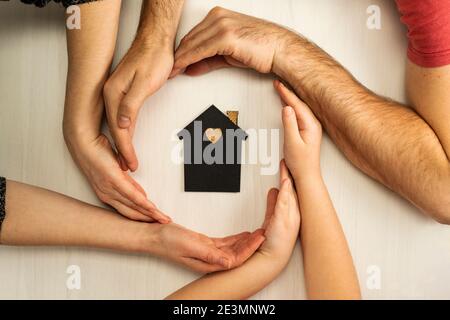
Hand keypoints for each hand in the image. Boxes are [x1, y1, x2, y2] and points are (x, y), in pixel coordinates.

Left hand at [66, 133, 170, 222]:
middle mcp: (107, 195)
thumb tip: (140, 191)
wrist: (84, 142)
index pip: (128, 210)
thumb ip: (128, 182)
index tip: (155, 220)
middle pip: (132, 213)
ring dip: (150, 214)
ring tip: (162, 219)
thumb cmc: (97, 154)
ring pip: (134, 206)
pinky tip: (151, 208)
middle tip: (163, 224)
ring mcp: (109, 189)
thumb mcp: (117, 171)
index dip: (142, 217)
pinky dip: (143, 203)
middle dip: (149, 220)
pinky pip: (131, 195)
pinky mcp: (113, 180)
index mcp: (107, 194)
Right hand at [103, 38, 173, 171]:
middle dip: (122, 152)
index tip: (131, 163)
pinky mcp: (124, 94)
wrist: (156, 41)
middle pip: (116, 130)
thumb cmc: (153, 59)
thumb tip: (122, 124)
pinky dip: (126, 133)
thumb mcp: (145, 82)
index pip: (119, 129)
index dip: (125, 148)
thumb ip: (132, 104)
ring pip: (118, 126)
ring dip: (123, 145)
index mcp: (114, 94)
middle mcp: (112, 95)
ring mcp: (116, 94)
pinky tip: (128, 140)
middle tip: (129, 167)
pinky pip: (123, 119)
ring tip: (127, 161)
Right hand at [152, 223, 264, 272]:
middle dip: (252, 245)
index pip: (235, 259)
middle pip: (237, 254)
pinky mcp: (205, 245)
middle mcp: (210, 260)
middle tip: (263, 233)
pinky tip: (244, 234)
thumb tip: (229, 263)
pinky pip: (225, 243)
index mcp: (208, 263)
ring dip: (246, 241)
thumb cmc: (168, 242)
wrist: (155, 236)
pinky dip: (236, 238)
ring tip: (258, 233)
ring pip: (233, 248)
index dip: (249, 249)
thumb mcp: (190, 245)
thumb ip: (210, 254)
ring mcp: (208, 252)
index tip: (259, 238)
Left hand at [171, 6, 292, 76]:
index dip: (182, 50)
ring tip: (172, 71)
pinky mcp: (226, 36)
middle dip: (178, 56)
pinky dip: (189, 60)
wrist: (280, 50)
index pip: (193, 35)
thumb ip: (208, 60)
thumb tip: (192, 68)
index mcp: (219, 16)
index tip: (174, 62)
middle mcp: (219, 17)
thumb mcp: (228, 55)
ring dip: (180, 60)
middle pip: (190, 39)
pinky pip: (201, 50)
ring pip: (193, 44)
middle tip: (168, 69)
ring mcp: (222, 25)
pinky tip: (182, 68)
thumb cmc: (261, 49)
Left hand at [259, 160, 299, 261]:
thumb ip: (274, 203)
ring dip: (288, 179)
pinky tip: (285, 183)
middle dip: (291, 174)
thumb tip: (274, 190)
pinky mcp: (282, 220)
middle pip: (293, 189)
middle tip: (289, 160)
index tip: (288, 165)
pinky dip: (285, 192)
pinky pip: (284, 203)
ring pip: (290, 193)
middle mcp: (293, 213)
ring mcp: (289, 217)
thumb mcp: (273, 216)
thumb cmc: (274, 239)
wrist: (271, 256)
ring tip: (286, 166)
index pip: (292, 190)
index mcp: (292, 211)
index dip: (290, 176)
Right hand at [275, 80, 321, 179]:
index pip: (297, 105)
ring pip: (299, 107)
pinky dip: (292, 106)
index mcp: (311, 125)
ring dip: (290, 98)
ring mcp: (311, 127)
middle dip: (288, 92)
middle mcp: (313, 124)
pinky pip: (299, 113)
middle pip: (299, 103)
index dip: (286, 94)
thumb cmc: (301, 162)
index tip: (279, 85)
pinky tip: (288, 105)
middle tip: (278, 83)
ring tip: (282, 90)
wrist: (306, 175)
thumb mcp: (292, 142)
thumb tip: (287, 108)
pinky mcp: (307, 131)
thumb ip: (289, 124)